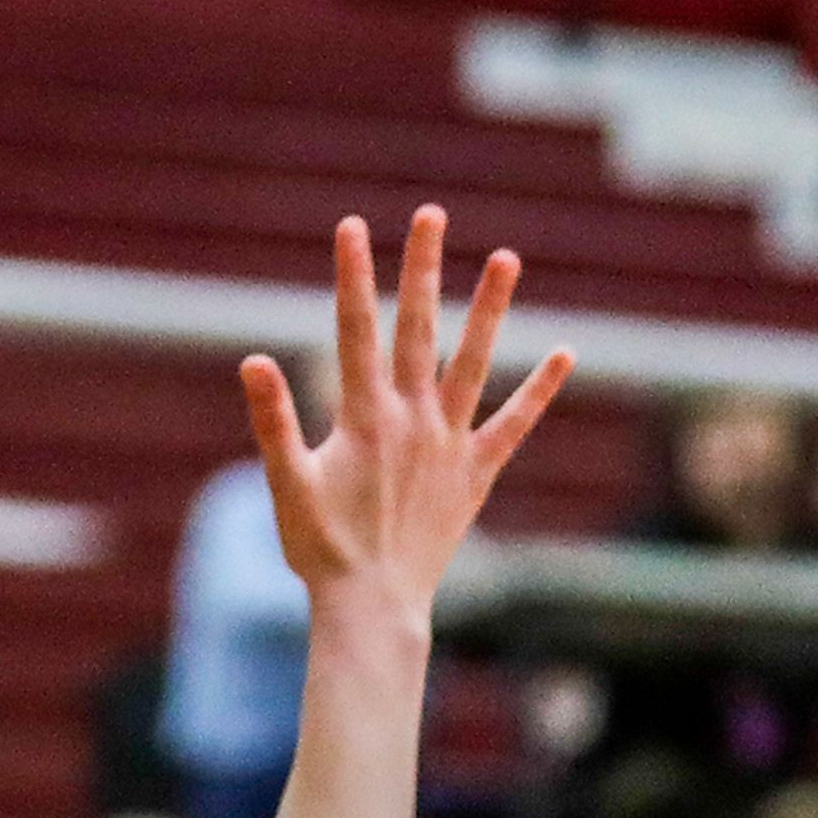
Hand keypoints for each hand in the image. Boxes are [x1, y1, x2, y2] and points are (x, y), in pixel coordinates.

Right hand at [239, 206, 572, 615]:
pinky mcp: (475, 472)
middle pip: (420, 329)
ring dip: (491, 309)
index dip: (354, 277)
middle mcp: (414, 420)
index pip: (357, 331)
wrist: (375, 602)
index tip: (352, 227)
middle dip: (421, 269)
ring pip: (475, 362)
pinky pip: (513, 424)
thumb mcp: (286, 483)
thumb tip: (253, 363)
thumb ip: (273, 420)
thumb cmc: (320, 548)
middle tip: (430, 214)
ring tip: (506, 258)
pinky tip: (564, 354)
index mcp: (365, 418)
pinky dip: (539, 390)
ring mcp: (451, 443)